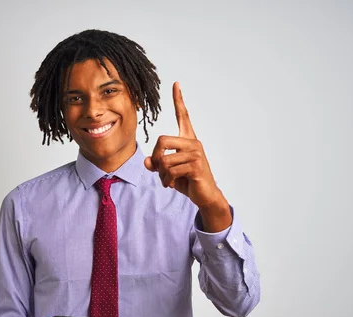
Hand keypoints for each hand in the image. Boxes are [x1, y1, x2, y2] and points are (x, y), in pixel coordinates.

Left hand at [144, 82, 228, 212]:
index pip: (183, 115)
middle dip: (155, 157)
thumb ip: (157, 165)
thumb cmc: (187, 181)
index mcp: (188, 139)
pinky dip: (166, 180)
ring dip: (161, 174)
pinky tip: (171, 184)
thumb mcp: (168, 172)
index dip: (178, 100)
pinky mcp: (196, 166)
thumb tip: (147, 161)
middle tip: (158, 170)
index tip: (175, 84)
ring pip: (164, 160)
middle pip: (161, 140)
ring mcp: (196, 154)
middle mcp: (193, 143)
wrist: (205, 196)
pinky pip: (171, 171)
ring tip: (167, 181)